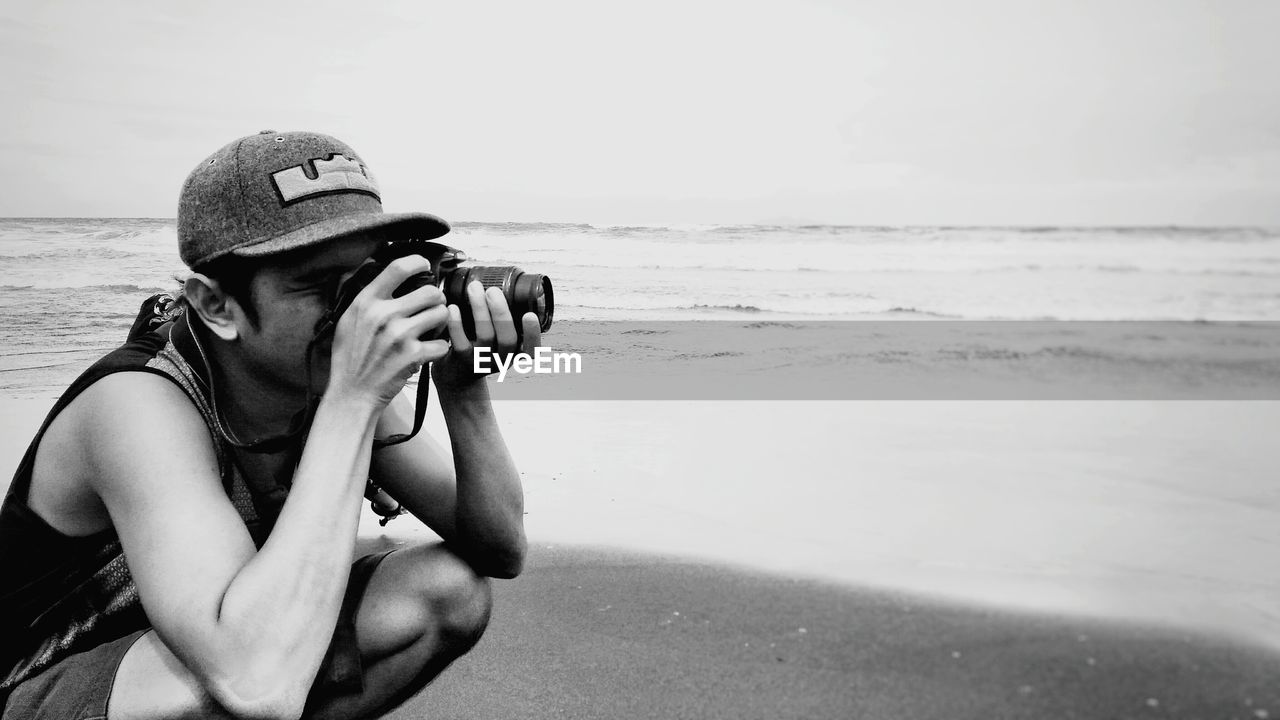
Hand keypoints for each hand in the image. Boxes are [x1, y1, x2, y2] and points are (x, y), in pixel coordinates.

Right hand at [326, 256, 450, 408]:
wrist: (353, 393)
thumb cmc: (350, 358)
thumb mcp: (347, 321)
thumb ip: (363, 296)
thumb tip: (371, 264)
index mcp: (366, 302)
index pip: (398, 268)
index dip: (418, 263)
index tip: (425, 266)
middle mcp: (383, 315)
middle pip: (430, 291)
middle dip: (437, 298)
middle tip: (432, 307)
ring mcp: (399, 335)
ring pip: (441, 313)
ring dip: (441, 321)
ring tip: (431, 329)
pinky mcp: (413, 355)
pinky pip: (442, 343)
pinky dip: (440, 348)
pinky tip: (428, 351)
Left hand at [432, 282, 542, 391]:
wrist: (457, 375)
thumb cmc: (481, 347)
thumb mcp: (499, 341)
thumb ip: (504, 322)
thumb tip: (503, 283)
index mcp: (515, 354)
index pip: (531, 349)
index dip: (533, 333)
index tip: (529, 315)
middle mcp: (501, 360)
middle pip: (508, 338)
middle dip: (501, 312)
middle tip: (493, 290)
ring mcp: (481, 362)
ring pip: (485, 336)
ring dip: (480, 309)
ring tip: (474, 288)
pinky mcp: (461, 361)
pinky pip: (460, 342)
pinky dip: (457, 323)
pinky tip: (453, 307)